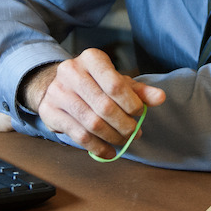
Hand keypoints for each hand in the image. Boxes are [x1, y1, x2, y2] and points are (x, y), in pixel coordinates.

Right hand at [22, 48, 165, 159]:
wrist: (54, 85)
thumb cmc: (94, 83)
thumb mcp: (116, 81)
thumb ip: (139, 90)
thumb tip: (160, 98)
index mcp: (91, 58)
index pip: (115, 84)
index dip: (131, 103)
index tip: (139, 113)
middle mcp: (71, 71)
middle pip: (104, 106)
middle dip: (124, 124)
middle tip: (134, 132)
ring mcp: (57, 92)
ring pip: (91, 123)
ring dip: (112, 137)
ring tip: (123, 141)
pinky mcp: (49, 111)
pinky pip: (78, 135)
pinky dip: (97, 147)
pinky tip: (108, 151)